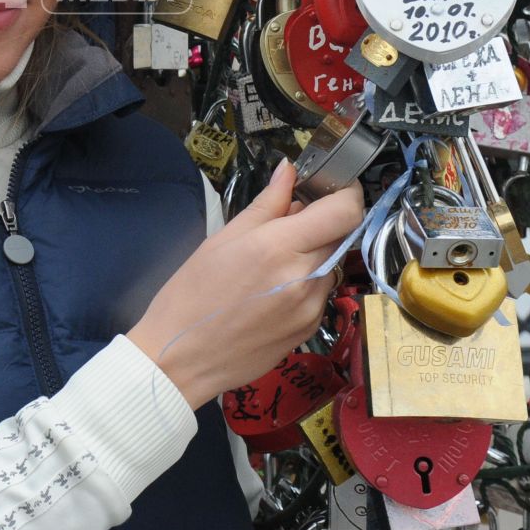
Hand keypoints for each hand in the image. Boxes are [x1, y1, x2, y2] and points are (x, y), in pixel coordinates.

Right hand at [126, 160, 363, 410]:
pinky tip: (273, 290)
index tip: (334, 186)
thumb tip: (288, 171)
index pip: (344, 211)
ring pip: (332, 263)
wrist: (182, 357)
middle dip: (324, 222)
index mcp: (278, 247)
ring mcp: (312, 307)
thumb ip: (265, 204)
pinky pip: (321, 291)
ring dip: (315, 252)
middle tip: (291, 222)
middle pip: (342, 235)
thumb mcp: (222, 239)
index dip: (347, 192)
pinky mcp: (311, 328)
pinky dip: (307, 281)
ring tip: (273, 262)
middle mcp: (305, 277)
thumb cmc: (191, 293)